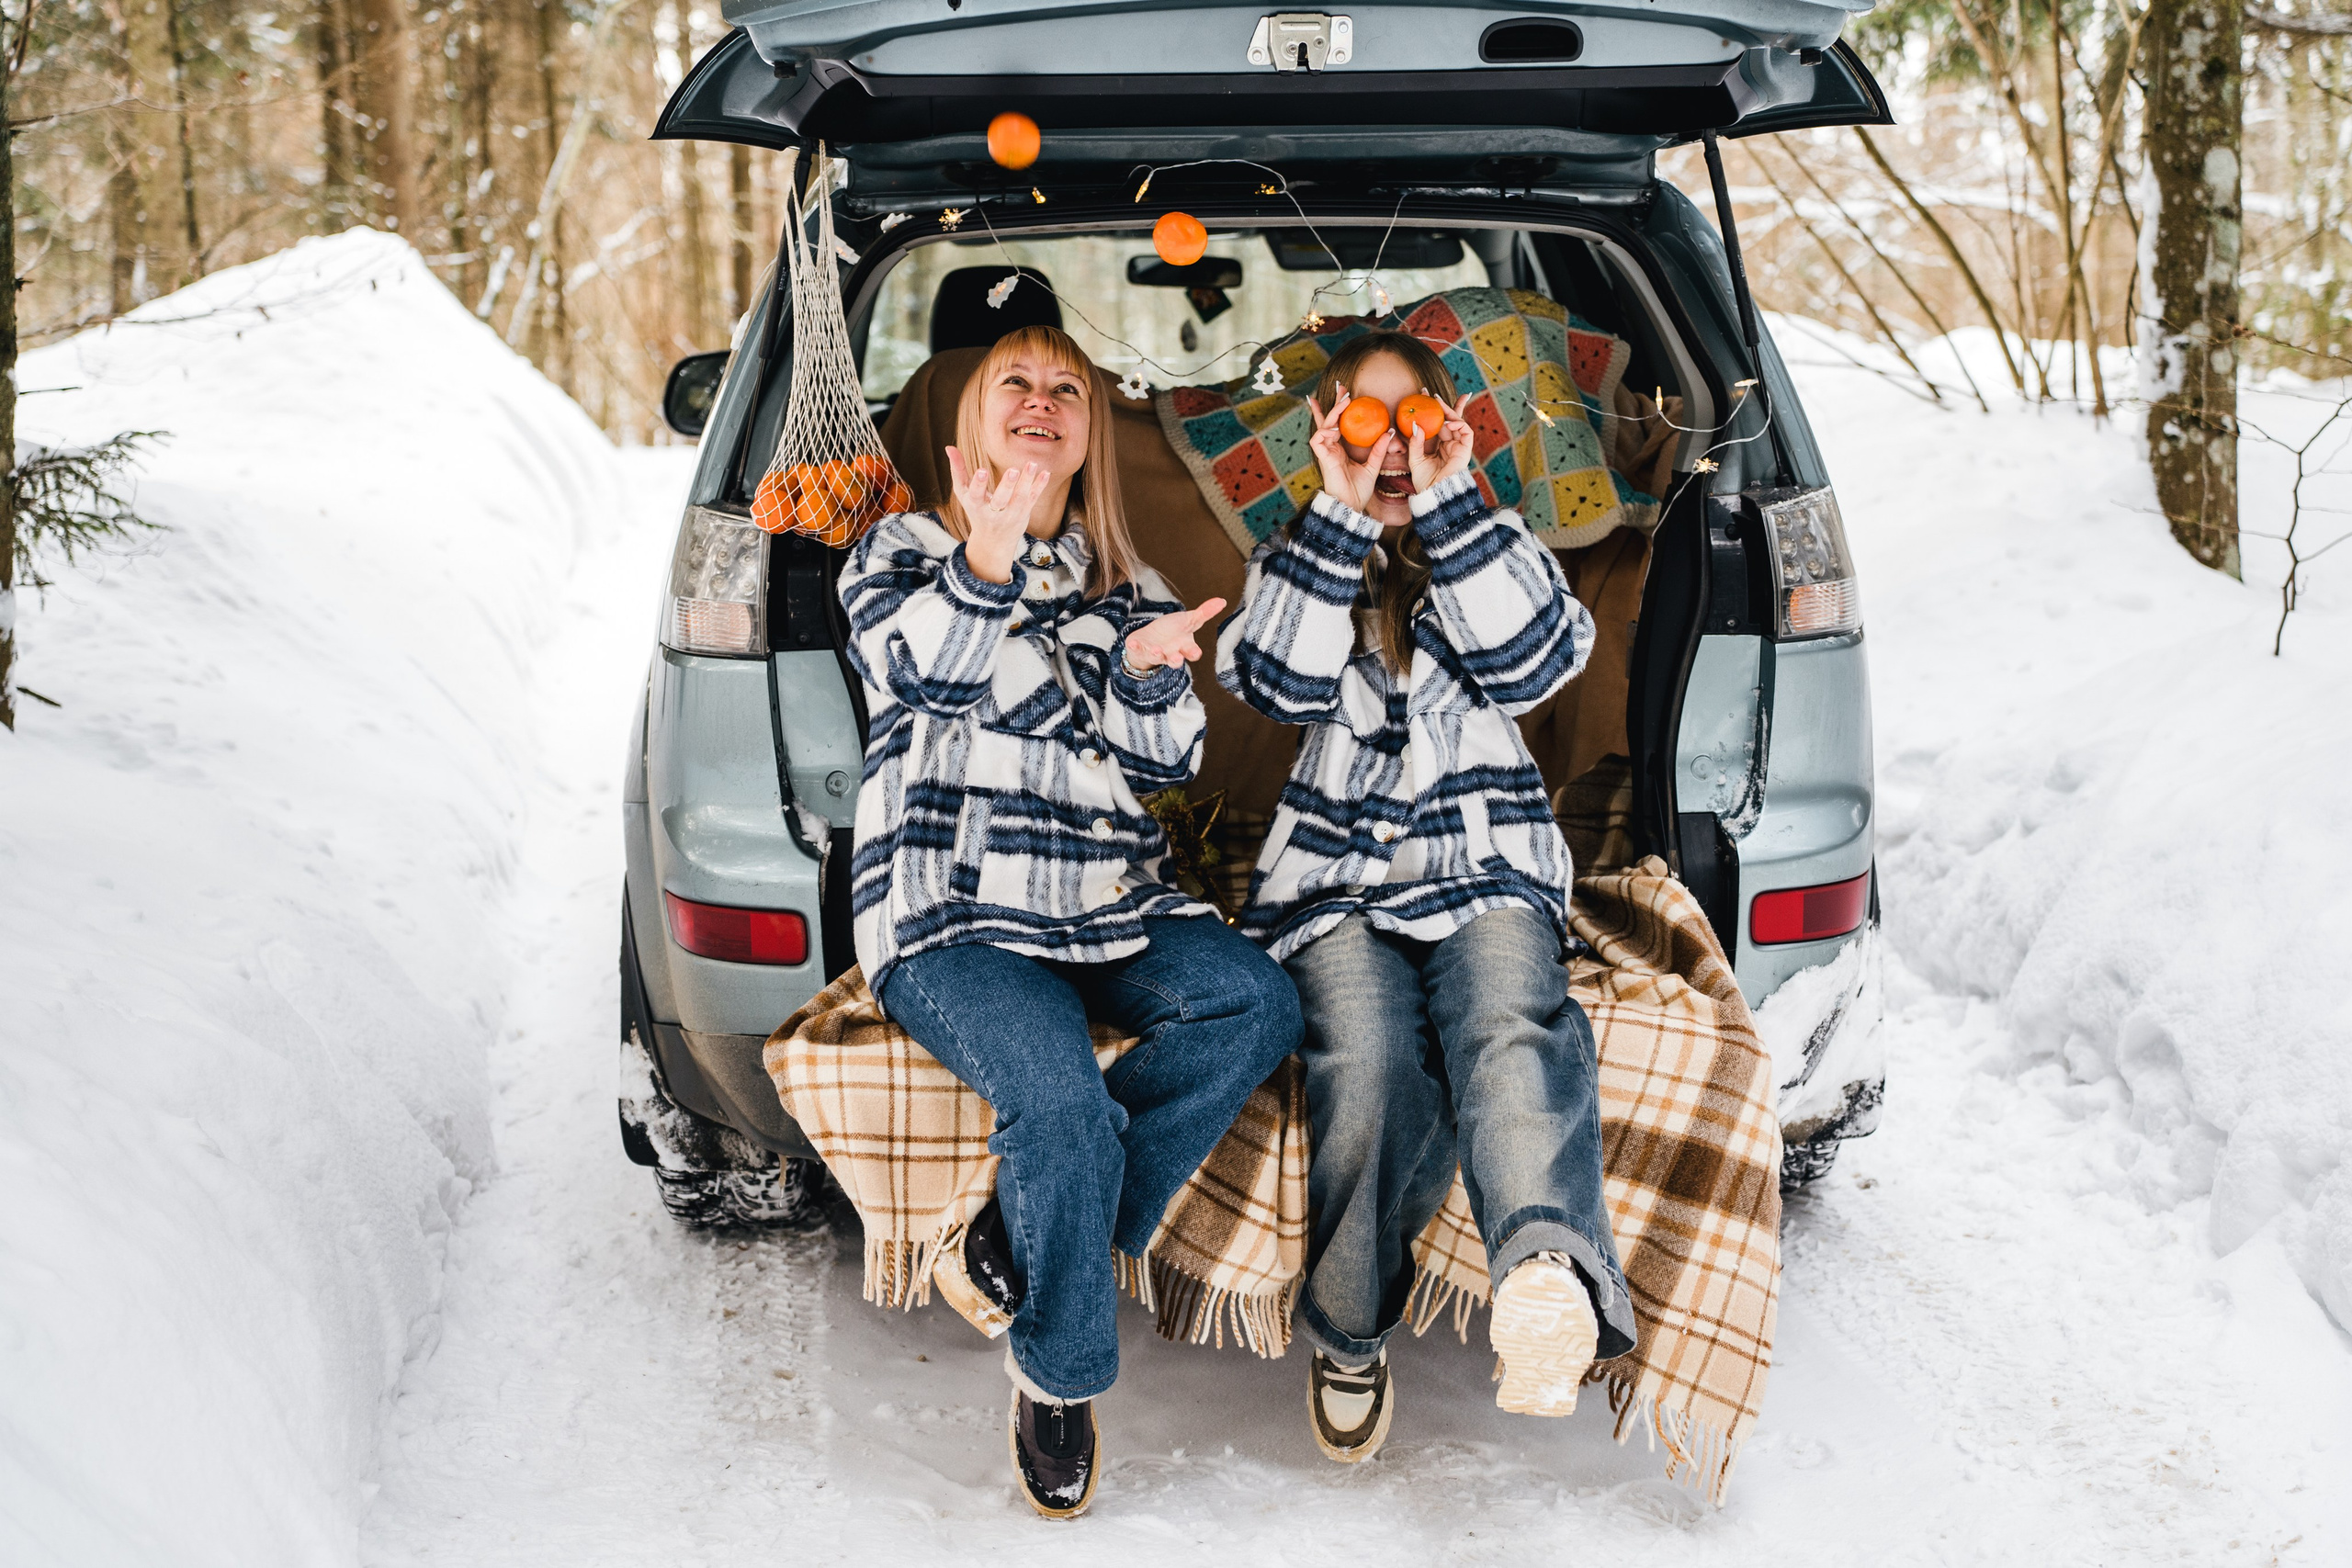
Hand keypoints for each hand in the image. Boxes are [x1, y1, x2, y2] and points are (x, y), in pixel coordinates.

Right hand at [947, 445, 1050, 583]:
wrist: (994, 540)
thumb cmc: (976, 510)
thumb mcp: (963, 493)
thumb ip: (957, 471)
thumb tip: (949, 447)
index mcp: (976, 505)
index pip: (976, 495)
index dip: (978, 484)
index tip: (981, 471)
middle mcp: (994, 512)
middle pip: (1001, 499)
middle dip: (1007, 485)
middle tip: (1013, 470)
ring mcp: (1011, 513)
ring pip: (1020, 498)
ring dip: (1026, 481)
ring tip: (1032, 464)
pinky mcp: (1024, 512)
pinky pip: (1032, 498)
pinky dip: (1039, 486)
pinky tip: (1046, 472)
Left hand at [1122, 598, 1227, 672]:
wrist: (1152, 639)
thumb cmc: (1173, 630)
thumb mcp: (1189, 621)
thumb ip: (1204, 613)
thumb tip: (1222, 600)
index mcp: (1184, 647)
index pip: (1191, 652)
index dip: (1193, 653)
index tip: (1195, 652)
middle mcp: (1171, 653)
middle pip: (1175, 660)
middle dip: (1175, 660)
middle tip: (1176, 659)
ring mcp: (1155, 653)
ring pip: (1156, 657)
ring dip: (1156, 654)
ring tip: (1156, 649)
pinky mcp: (1140, 649)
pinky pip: (1137, 649)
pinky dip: (1135, 647)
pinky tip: (1133, 642)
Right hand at [1305, 388, 1395, 513]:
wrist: (1350, 506)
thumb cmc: (1359, 490)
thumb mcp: (1373, 466)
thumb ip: (1379, 449)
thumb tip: (1390, 430)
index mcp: (1340, 449)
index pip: (1339, 424)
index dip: (1339, 409)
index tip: (1346, 393)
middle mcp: (1331, 448)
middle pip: (1329, 419)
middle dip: (1334, 402)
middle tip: (1341, 386)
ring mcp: (1325, 452)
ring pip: (1324, 425)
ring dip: (1333, 412)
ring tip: (1344, 401)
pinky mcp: (1322, 457)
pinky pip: (1318, 438)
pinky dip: (1325, 430)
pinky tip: (1336, 426)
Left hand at [1407, 393, 1475, 492]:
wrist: (1434, 494)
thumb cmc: (1424, 481)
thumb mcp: (1415, 459)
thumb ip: (1416, 442)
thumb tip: (1415, 424)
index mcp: (1439, 445)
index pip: (1439, 424)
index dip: (1434, 411)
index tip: (1423, 396)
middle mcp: (1450, 444)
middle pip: (1450, 419)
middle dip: (1444, 404)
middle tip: (1431, 393)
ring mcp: (1459, 446)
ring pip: (1458, 422)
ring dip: (1449, 411)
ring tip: (1438, 404)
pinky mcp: (1465, 450)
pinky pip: (1466, 431)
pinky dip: (1459, 424)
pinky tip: (1449, 422)